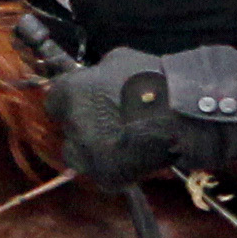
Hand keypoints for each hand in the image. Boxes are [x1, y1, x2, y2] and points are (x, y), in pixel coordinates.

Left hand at [46, 49, 186, 187]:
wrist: (182, 113)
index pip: (54, 101)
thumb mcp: (118, 60)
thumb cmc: (153, 80)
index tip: (83, 105)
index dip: (70, 103)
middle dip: (84, 127)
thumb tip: (96, 77)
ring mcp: (88, 153)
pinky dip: (114, 169)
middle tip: (109, 124)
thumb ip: (98, 73)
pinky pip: (102, 175)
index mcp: (71, 92)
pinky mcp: (106, 177)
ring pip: (78, 156)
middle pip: (68, 130)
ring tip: (119, 144)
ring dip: (92, 151)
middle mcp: (73, 124)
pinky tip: (131, 157)